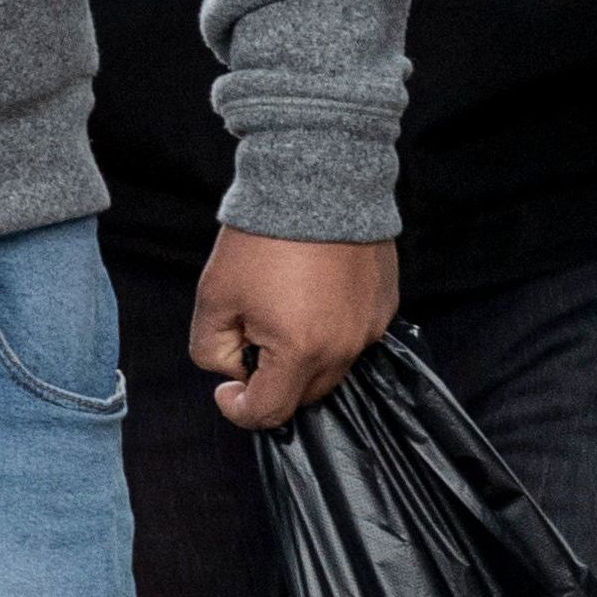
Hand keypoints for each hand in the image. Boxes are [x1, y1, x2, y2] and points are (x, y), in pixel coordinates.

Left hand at [190, 228, 397, 431]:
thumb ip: (212, 350)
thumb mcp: (213, 298)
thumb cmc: (260, 241)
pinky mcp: (384, 306)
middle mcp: (344, 348)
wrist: (316, 184)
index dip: (238, 409)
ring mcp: (370, 328)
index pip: (270, 412)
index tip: (226, 390)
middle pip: (303, 395)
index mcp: (301, 352)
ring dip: (300, 358)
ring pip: (330, 369)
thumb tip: (235, 368)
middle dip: (270, 381)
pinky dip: (327, 332)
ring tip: (278, 312)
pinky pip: (352, 338)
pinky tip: (308, 297)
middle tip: (248, 338)